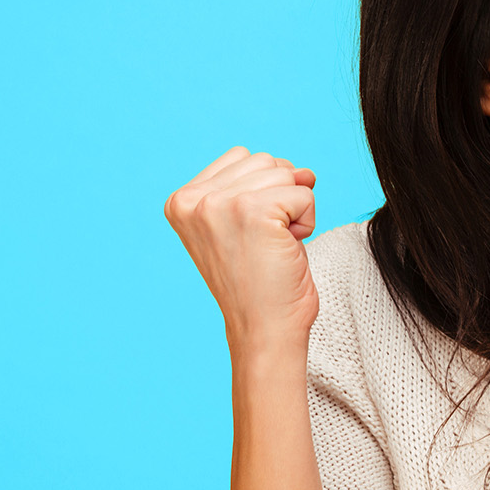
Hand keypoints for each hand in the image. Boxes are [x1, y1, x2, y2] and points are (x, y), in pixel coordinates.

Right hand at [164, 147, 319, 350]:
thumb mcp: (241, 225)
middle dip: (280, 198)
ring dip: (294, 210)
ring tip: (273, 247)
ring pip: (285, 173)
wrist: (264, 331)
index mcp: (181, 201)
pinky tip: (287, 249)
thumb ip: (258, 186)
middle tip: (264, 244)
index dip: (262, 192)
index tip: (249, 235)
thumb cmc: (258, 284)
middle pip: (265, 161)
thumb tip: (304, 170)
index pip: (242, 158)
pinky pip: (304, 193)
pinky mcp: (252, 212)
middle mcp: (193, 200)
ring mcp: (220, 204)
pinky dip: (308, 221)